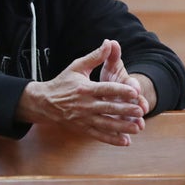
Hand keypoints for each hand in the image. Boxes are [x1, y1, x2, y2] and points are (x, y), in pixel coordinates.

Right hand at [16, 39, 145, 145]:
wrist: (44, 102)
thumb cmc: (63, 82)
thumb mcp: (77, 66)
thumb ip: (95, 57)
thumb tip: (109, 43)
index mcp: (84, 89)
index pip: (105, 89)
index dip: (120, 91)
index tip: (134, 92)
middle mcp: (84, 105)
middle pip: (108, 108)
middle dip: (125, 110)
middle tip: (141, 111)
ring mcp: (83, 118)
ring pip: (106, 124)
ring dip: (122, 127)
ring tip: (137, 128)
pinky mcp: (83, 128)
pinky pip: (99, 135)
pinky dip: (112, 139)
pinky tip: (125, 141)